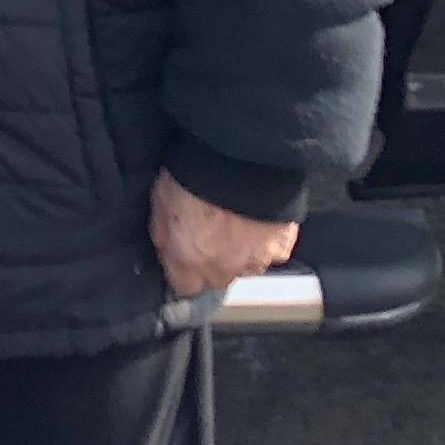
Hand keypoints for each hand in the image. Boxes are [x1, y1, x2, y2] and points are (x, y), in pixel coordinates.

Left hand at [151, 168, 301, 299]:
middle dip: (212, 263)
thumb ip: (164, 235)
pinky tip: (257, 218)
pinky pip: (271, 251)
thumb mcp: (161, 202)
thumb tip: (166, 250)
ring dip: (240, 252)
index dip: (183, 271)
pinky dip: (264, 240)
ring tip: (236, 222)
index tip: (183, 255)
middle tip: (211, 232)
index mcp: (191, 261)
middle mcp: (225, 268)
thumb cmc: (197, 175)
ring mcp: (257, 260)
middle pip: (216, 279)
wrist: (243, 157)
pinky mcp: (282, 246)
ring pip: (245, 267)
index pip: (184, 287)